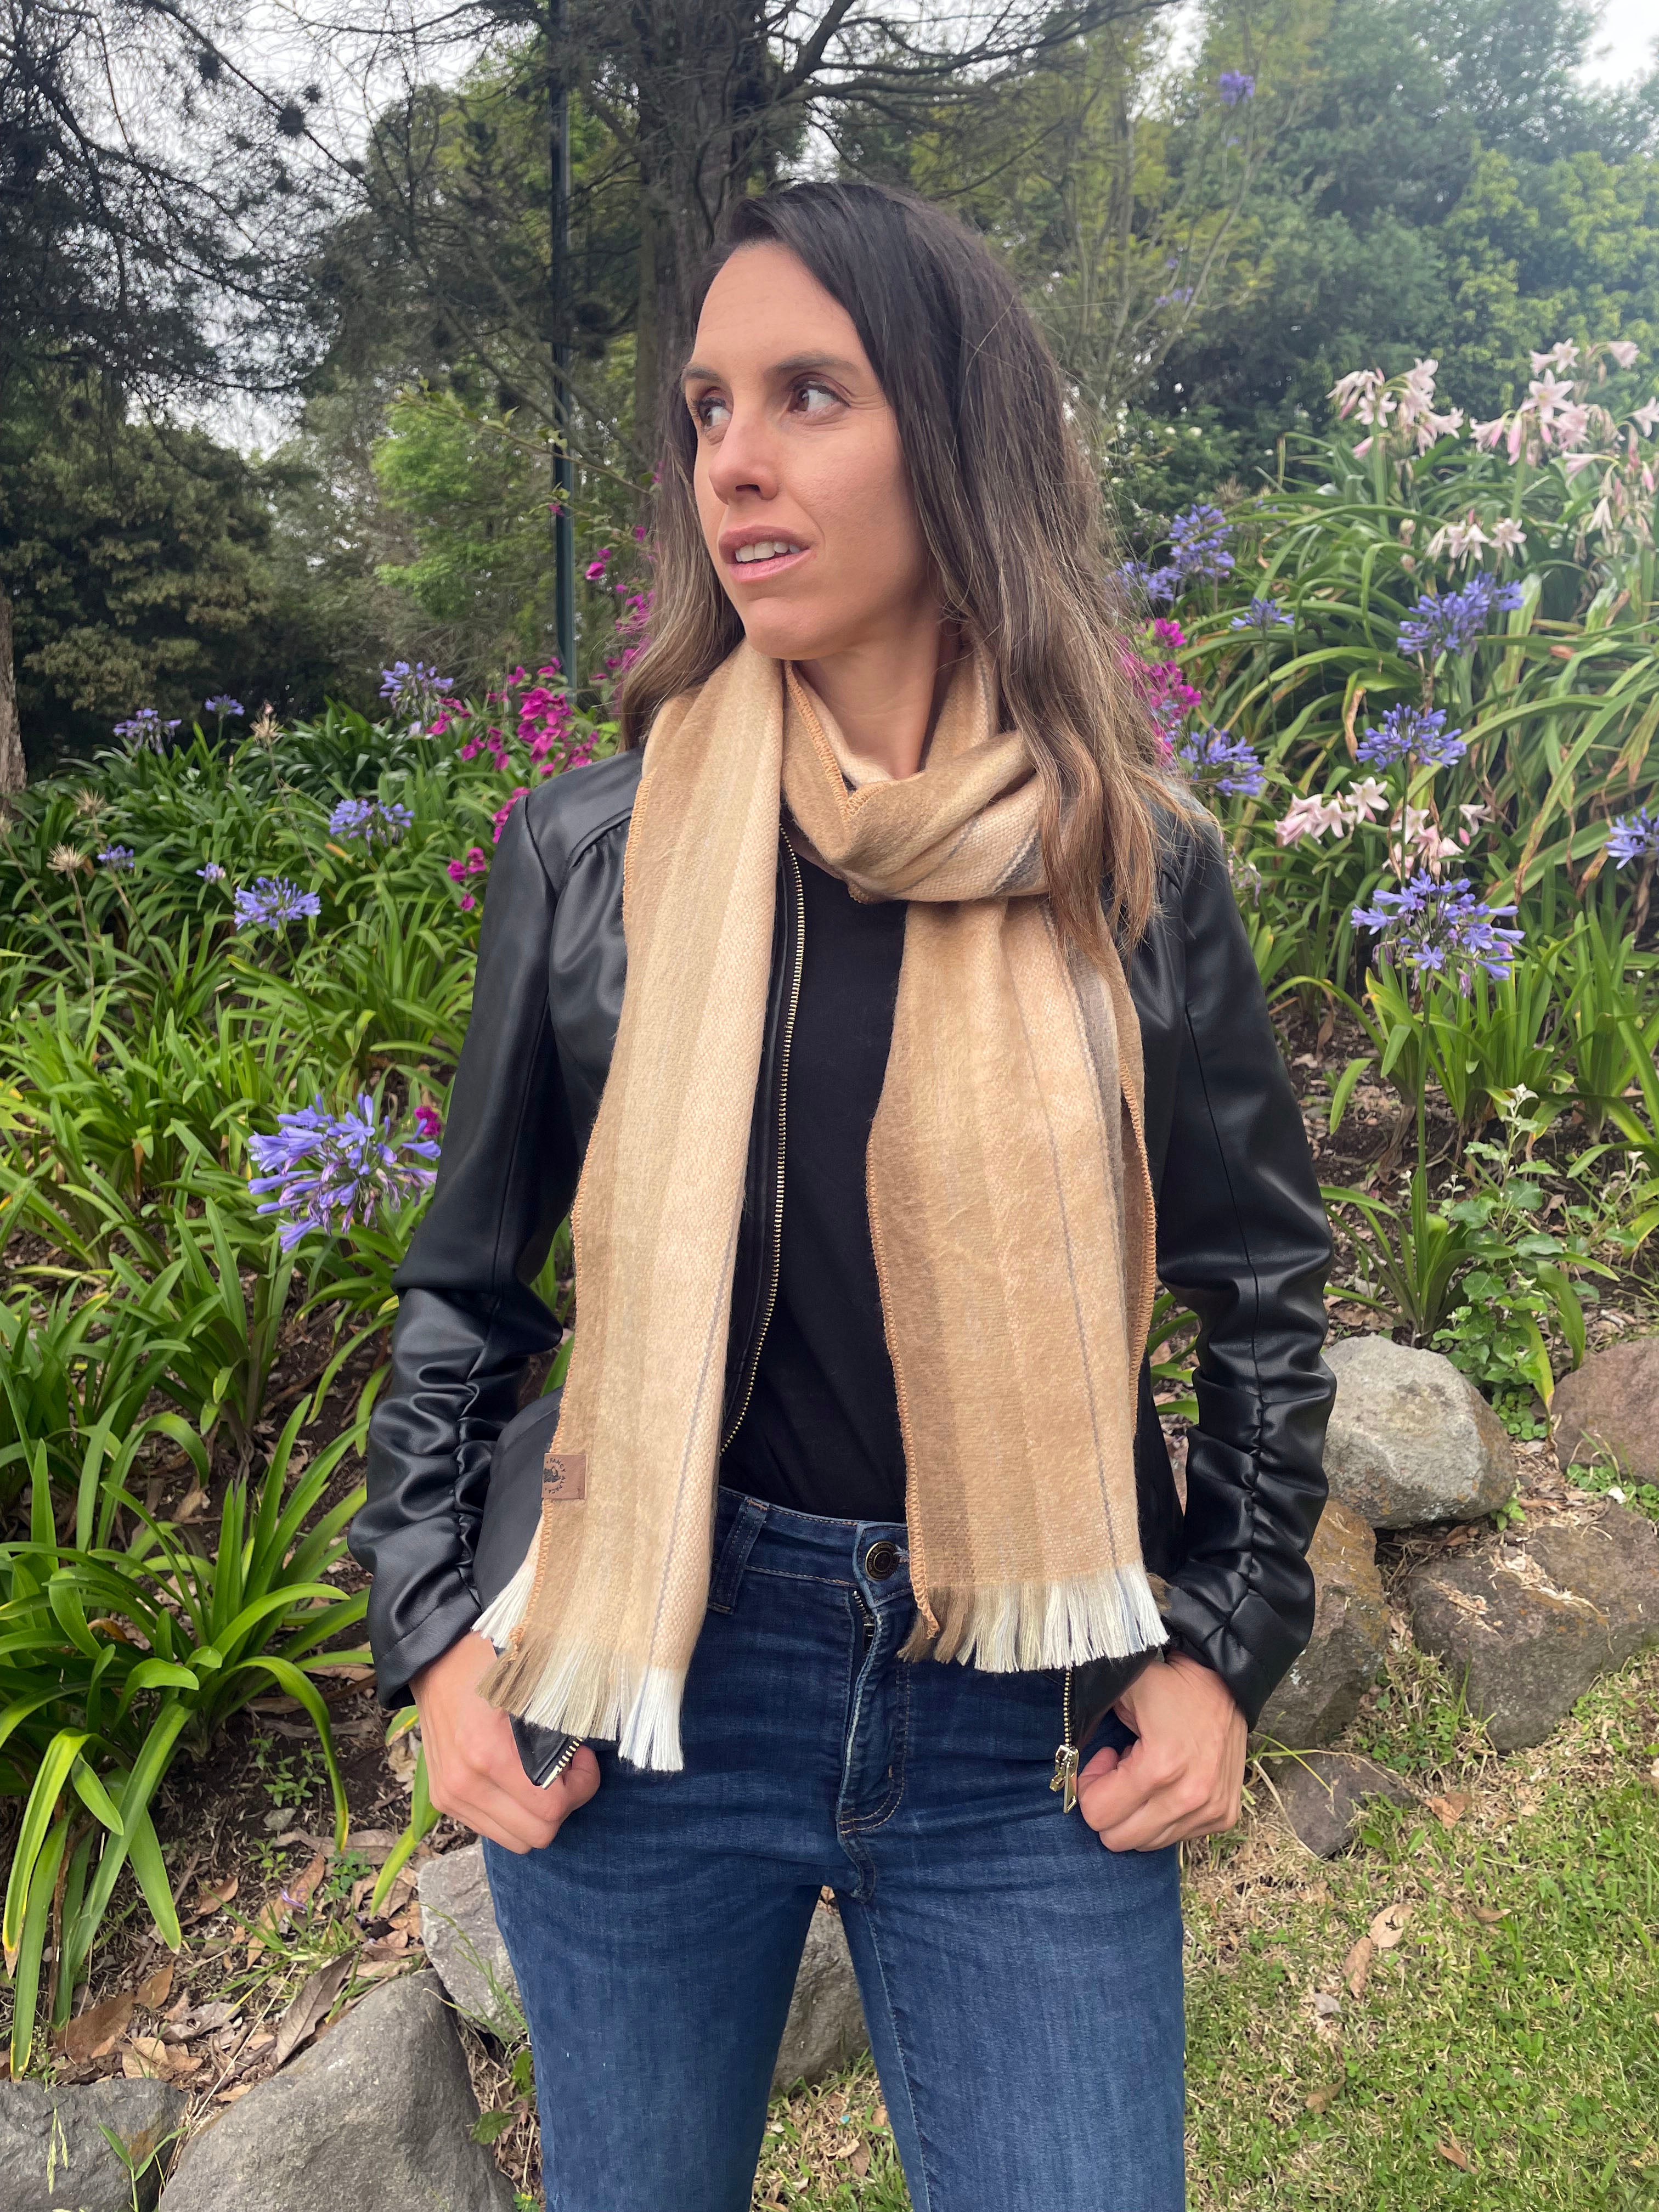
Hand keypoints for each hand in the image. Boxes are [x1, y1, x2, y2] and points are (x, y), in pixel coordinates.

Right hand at [412, 1632, 599, 1853]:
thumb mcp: (532, 1685)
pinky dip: (513, 1815)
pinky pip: (491, 1829)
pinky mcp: (443, 1799)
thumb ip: (559, 1722)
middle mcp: (466, 1784)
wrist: (435, 1662)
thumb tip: (585, 1753)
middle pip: (537, 1835)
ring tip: (541, 1778)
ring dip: (537, 1815)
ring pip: (515, 1841)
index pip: (550, 1809)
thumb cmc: (489, 1666)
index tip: (581, 1758)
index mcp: (489, 1754)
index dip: (580, 1787)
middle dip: (562, 1805)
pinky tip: (517, 1782)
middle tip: (565, 1770)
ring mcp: (451, 1796)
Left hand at [1075, 1651, 1245, 1852]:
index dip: (1091, 1786)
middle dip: (1109, 1806)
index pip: (1098, 1815)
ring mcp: (1209, 1810)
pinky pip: (1176, 1836)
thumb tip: (1070, 1764)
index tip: (1106, 1757)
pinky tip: (1168, 1781)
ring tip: (1145, 1773)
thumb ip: (1088, 1724)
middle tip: (1120, 1770)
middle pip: (1118, 1839)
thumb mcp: (1122, 1692)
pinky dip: (1163, 1815)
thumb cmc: (1170, 1684)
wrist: (1225, 1682)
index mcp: (1159, 1767)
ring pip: (1147, 1843)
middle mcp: (1189, 1797)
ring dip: (1137, 1812)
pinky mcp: (1223, 1816)